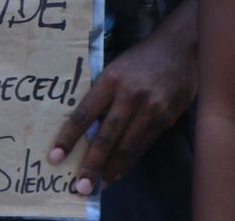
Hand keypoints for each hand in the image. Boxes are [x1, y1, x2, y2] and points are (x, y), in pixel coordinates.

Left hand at [51, 24, 196, 192]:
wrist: (178, 48)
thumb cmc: (139, 60)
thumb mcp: (114, 69)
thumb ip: (102, 95)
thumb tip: (86, 128)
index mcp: (110, 81)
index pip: (84, 114)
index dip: (68, 138)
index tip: (56, 156)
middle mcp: (129, 96)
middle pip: (106, 137)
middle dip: (91, 164)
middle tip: (80, 186)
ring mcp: (150, 109)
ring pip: (127, 146)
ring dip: (111, 168)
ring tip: (98, 183)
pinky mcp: (166, 118)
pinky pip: (143, 145)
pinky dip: (129, 160)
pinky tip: (118, 170)